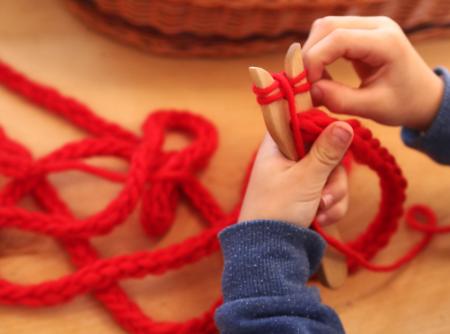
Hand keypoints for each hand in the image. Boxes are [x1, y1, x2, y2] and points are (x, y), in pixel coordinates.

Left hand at [239, 122, 352, 227]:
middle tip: (324, 196)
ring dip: (333, 196)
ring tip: (320, 212)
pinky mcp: (309, 194)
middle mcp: (288, 157)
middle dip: (332, 178)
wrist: (267, 251)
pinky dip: (331, 207)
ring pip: (333, 174)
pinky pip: (331, 192)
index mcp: (277, 145)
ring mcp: (299, 176)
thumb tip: (345, 124)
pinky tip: (321, 219)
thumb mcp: (305, 179)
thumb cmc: (276, 211)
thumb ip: (327, 152)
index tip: (336, 143)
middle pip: (327, 150)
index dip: (323, 128)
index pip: (303, 121)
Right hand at [303, 16, 443, 130]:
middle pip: (327, 26)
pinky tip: (322, 76)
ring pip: (324, 28)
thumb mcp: (373, 108)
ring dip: (312, 54)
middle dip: (309, 55)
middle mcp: (376, 26)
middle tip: (304, 84)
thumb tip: (309, 91)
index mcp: (385, 42)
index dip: (314, 60)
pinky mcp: (360, 33)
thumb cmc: (403, 104)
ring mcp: (368, 26)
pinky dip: (319, 55)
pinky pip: (329, 36)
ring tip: (314, 81)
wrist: (422, 97)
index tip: (306, 86)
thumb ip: (340, 100)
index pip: (338, 38)